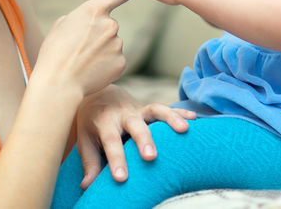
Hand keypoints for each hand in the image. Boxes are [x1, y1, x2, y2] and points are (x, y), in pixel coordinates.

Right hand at [36, 0, 136, 97]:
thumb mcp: (60, 26)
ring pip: (112, 44)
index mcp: (93, 10)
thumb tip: (86, 22)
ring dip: (102, 51)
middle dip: (98, 35)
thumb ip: (78, 18)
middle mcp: (110, 24)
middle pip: (109, 26)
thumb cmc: (54, 54)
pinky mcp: (122, 62)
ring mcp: (118, 44)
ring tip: (83, 62)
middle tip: (80, 49)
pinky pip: (115, 60)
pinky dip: (106, 65)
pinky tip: (92, 71)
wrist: (59, 84)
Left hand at [75, 85, 195, 187]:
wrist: (98, 95)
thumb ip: (90, 162)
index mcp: (104, 122)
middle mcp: (122, 114)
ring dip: (169, 118)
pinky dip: (180, 113)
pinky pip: (166, 108)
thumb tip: (87, 186)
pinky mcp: (149, 108)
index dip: (116, 159)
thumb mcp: (85, 140)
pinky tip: (194, 120)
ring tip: (184, 130)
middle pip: (134, 125)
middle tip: (151, 156)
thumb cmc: (92, 122)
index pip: (111, 141)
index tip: (121, 178)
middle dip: (144, 140)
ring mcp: (138, 109)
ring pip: (154, 110)